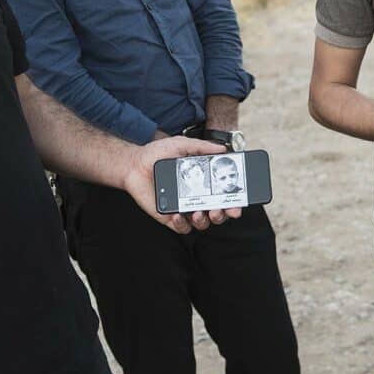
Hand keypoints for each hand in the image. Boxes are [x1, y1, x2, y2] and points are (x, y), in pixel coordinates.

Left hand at [122, 136, 242, 233]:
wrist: (134, 163)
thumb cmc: (158, 154)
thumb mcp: (181, 146)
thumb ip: (202, 147)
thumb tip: (223, 148)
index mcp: (203, 183)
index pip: (224, 195)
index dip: (234, 202)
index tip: (238, 203)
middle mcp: (196, 198)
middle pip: (217, 213)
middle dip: (224, 214)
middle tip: (223, 210)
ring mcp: (183, 209)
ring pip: (202, 223)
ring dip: (205, 220)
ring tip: (200, 212)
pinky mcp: (169, 216)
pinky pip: (181, 227)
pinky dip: (182, 224)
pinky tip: (179, 215)